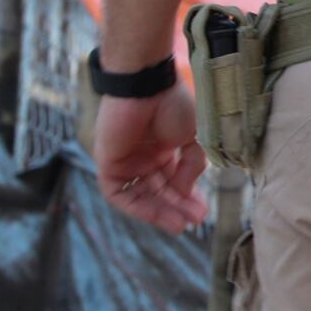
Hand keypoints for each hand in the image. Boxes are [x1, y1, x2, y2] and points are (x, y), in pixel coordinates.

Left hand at [95, 86, 209, 232]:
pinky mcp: (108, 165)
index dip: (188, 197)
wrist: (147, 86)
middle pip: (159, 192)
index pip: (174, 181)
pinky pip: (120, 194)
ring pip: (142, 197)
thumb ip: (192, 165)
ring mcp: (126, 162)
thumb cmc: (172, 103)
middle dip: (177, 207)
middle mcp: (144, 158)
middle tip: (196, 220)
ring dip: (161, 212)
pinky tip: (160, 214)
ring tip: (181, 224)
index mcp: (163, 148)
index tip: (202, 211)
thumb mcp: (194, 136)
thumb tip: (185, 191)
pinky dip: (139, 207)